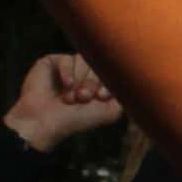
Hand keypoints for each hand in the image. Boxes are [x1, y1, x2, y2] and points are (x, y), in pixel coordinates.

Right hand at [5, 52, 124, 150]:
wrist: (46, 123)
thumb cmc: (78, 120)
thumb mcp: (111, 111)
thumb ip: (125, 92)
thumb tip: (135, 72)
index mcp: (100, 83)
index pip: (112, 69)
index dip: (108, 82)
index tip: (101, 97)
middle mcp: (85, 73)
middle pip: (99, 62)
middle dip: (93, 82)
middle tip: (84, 98)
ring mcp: (69, 67)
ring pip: (84, 59)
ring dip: (81, 79)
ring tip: (72, 97)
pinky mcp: (52, 63)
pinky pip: (67, 58)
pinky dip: (68, 73)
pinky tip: (66, 86)